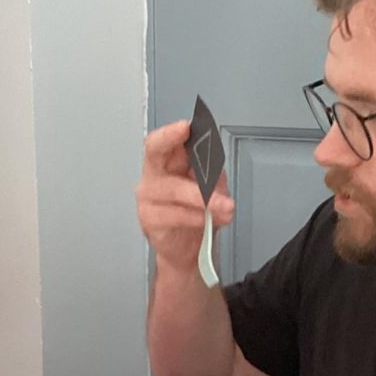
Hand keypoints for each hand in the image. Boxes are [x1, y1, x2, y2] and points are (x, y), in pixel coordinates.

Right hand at [136, 120, 234, 272]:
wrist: (189, 250)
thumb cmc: (198, 213)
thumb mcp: (214, 188)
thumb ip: (212, 172)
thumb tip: (213, 160)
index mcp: (170, 161)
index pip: (168, 139)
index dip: (175, 131)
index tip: (188, 125)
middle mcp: (154, 174)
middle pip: (154, 149)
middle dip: (169, 138)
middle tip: (185, 131)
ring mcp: (148, 196)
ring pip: (175, 189)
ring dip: (204, 197)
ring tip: (226, 207)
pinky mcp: (149, 219)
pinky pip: (176, 214)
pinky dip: (197, 217)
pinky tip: (210, 220)